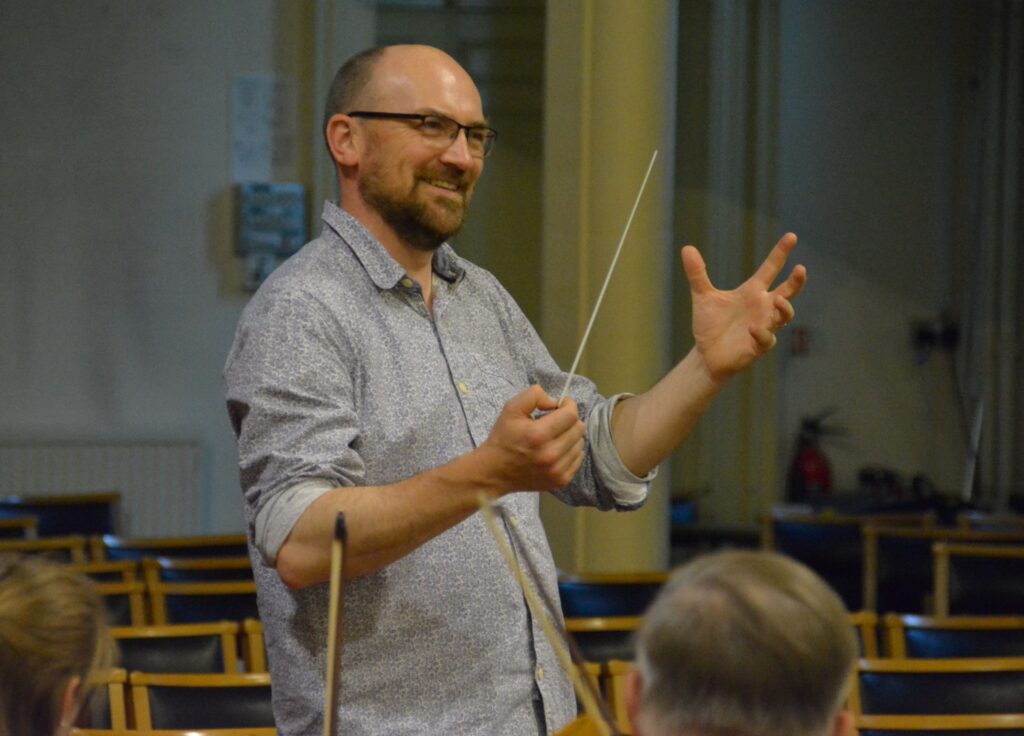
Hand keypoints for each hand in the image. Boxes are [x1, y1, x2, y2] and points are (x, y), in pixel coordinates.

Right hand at [480, 385, 585, 492]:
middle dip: (569, 420)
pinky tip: (557, 449)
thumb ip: (534, 396)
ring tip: (555, 436)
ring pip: (580, 443)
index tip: (561, 404)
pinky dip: (571, 451)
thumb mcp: (511, 408)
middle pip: (579, 428)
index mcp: (538, 435)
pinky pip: (578, 459)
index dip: (568, 405)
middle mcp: (550, 455)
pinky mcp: (561, 481)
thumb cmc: (504, 437)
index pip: (571, 415)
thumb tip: (555, 401)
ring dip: (570, 436)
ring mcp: (557, 471)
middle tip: (556, 421)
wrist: (495, 471)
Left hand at [682, 232, 805, 380]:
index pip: (770, 269)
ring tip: (779, 300)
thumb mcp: (702, 296)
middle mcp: (763, 307)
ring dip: (784, 308)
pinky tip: (753, 328)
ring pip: (784, 315)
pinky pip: (766, 339)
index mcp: (752, 292)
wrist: (705, 354)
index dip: (780, 253)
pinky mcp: (759, 346)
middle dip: (796, 281)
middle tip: (801, 269)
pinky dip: (762, 333)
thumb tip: (687, 247)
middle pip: (788, 291)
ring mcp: (764, 326)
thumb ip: (698, 273)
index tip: (791, 236)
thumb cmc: (710, 325)